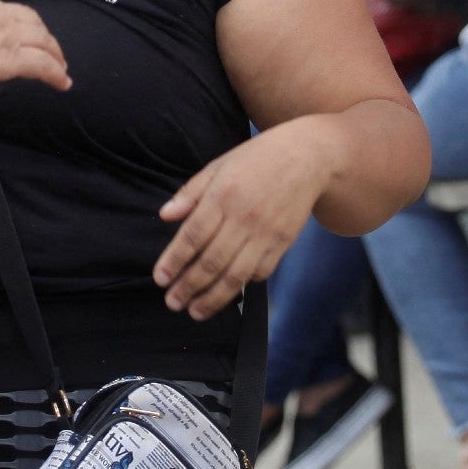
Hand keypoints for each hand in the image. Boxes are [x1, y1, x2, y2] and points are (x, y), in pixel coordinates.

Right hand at [0, 0, 69, 98]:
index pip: (3, 11)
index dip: (17, 23)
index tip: (20, 33)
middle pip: (30, 20)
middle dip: (43, 34)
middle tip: (49, 48)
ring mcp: (3, 36)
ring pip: (42, 40)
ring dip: (54, 54)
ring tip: (61, 67)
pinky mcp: (9, 60)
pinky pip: (42, 64)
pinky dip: (56, 73)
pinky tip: (63, 83)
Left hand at [152, 121, 334, 321]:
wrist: (307, 157)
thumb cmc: (257, 159)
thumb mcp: (218, 166)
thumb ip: (190, 193)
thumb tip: (165, 216)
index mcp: (223, 196)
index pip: (192, 236)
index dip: (174, 261)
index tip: (160, 279)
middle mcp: (244, 218)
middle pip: (211, 262)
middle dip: (188, 287)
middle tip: (173, 302)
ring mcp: (266, 233)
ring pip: (236, 275)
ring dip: (213, 298)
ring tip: (195, 312)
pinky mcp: (283, 242)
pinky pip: (260, 272)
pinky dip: (243, 285)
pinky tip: (227, 292)